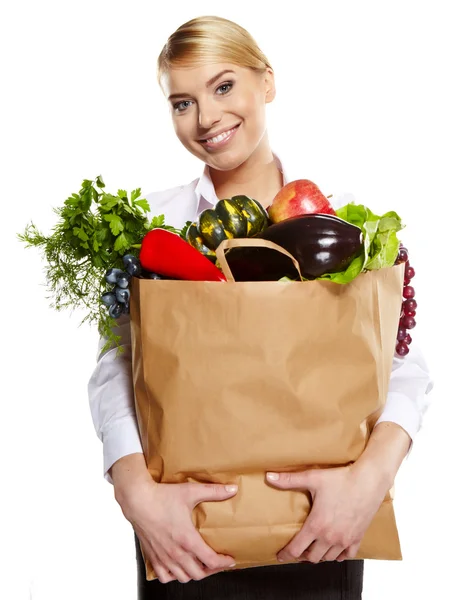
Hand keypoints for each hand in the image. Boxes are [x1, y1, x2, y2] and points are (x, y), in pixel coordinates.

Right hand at [118, 478, 237, 583]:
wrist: (138, 499)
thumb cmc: (162, 496)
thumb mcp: (191, 491)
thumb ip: (214, 491)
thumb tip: (232, 489)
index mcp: (187, 539)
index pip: (211, 561)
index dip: (224, 563)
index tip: (230, 559)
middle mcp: (176, 552)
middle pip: (199, 573)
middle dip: (212, 570)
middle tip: (218, 562)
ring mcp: (163, 557)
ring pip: (183, 577)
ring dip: (194, 573)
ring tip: (200, 565)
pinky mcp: (152, 556)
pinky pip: (164, 577)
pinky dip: (174, 575)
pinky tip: (178, 567)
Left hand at [266, 463, 388, 562]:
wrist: (368, 481)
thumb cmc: (342, 479)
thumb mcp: (313, 478)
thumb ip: (289, 480)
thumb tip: (269, 476)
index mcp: (317, 525)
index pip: (296, 548)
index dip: (286, 554)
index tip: (280, 556)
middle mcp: (330, 537)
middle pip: (311, 557)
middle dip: (302, 555)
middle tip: (296, 550)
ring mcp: (345, 540)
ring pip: (328, 558)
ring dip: (319, 555)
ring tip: (313, 548)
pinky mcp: (357, 538)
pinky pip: (346, 555)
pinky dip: (338, 555)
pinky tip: (334, 550)